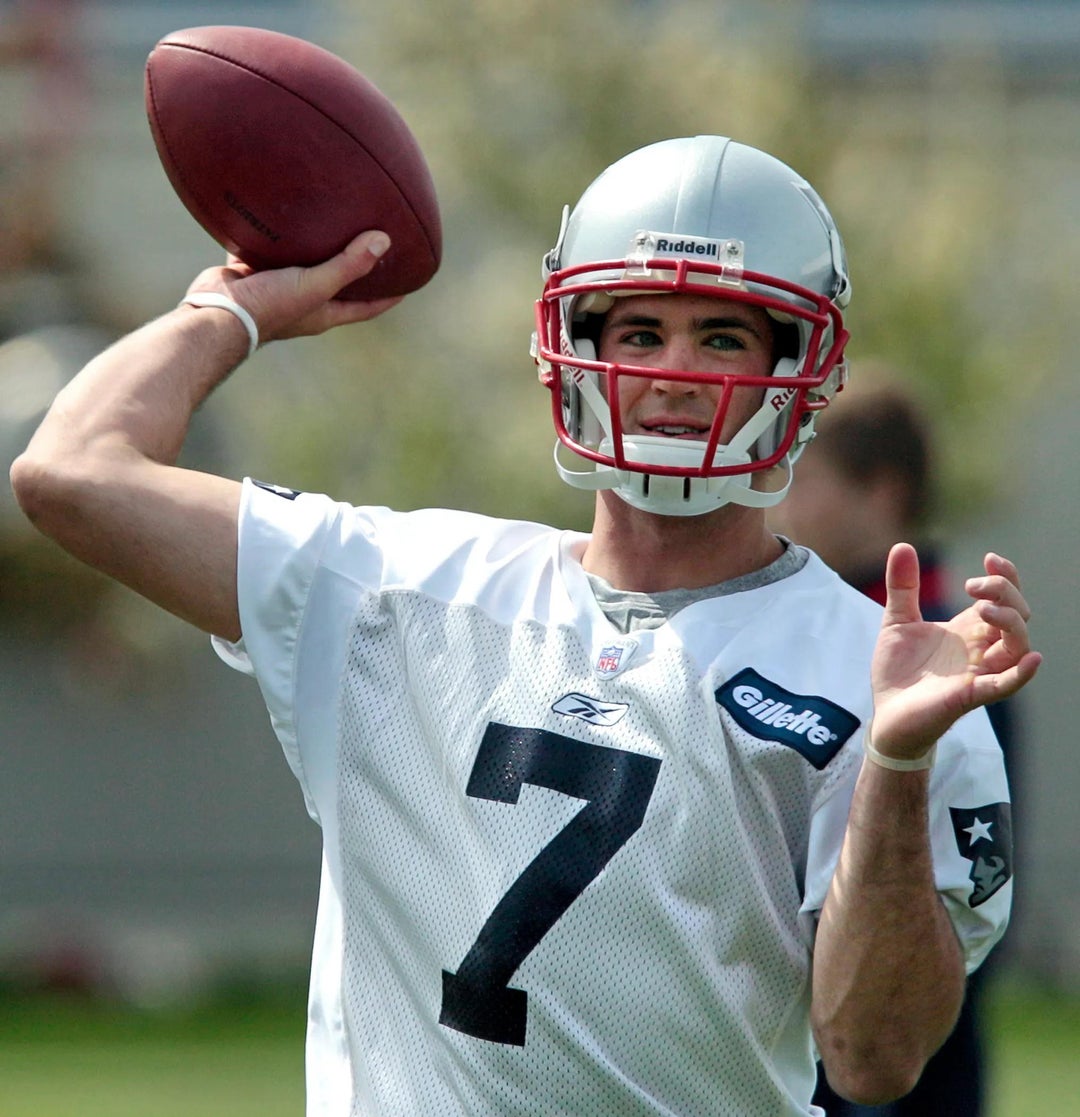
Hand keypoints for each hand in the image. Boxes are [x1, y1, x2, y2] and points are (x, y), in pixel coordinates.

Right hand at [183, 230, 403, 344]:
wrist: (217, 312)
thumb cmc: (269, 306)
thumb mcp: (315, 285)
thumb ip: (347, 265)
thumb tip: (384, 241)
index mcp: (324, 312)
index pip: (366, 307)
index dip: (388, 296)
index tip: (409, 280)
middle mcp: (304, 302)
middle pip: (338, 284)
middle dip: (354, 266)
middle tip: (373, 241)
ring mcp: (278, 287)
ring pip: (304, 263)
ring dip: (316, 246)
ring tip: (331, 218)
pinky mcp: (252, 271)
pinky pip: (269, 248)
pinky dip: (277, 233)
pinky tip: (282, 211)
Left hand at [868, 543, 1040, 760]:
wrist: (885, 713)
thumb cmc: (898, 671)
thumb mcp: (897, 621)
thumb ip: (902, 587)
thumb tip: (902, 546)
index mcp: (968, 629)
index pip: (1003, 598)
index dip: (1005, 577)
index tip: (990, 558)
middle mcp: (980, 648)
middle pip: (1017, 616)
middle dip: (1006, 593)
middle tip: (974, 585)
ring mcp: (979, 671)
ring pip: (1018, 646)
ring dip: (1011, 623)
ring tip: (985, 608)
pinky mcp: (969, 695)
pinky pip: (1005, 685)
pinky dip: (1020, 674)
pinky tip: (1030, 659)